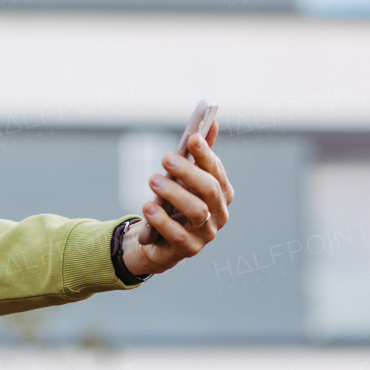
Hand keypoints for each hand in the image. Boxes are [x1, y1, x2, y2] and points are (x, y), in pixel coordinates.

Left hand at [124, 120, 233, 276]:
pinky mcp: (189, 249)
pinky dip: (163, 220)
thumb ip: (198, 153)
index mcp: (221, 192)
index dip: (205, 154)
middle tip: (166, 158)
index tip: (192, 138)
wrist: (159, 241)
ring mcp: (206, 233)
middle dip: (188, 172)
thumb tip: (211, 121)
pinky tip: (149, 207)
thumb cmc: (175, 203)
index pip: (216, 171)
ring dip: (174, 193)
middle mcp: (219, 213)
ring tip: (153, 180)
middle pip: (209, 190)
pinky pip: (177, 235)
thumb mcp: (184, 178)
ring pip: (196, 212)